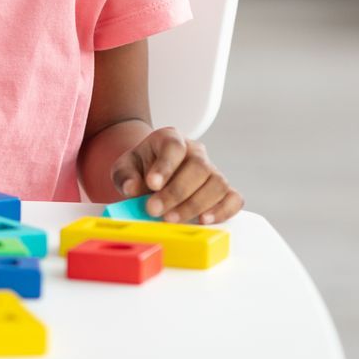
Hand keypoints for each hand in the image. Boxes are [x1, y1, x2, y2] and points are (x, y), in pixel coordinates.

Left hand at [110, 126, 243, 223]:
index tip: (151, 185)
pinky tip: (204, 220)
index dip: (165, 166)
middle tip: (155, 210)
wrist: (153, 176)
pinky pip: (234, 199)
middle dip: (176, 192)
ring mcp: (213, 170)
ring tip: (172, 219)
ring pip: (217, 183)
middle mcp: (196, 151)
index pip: (174, 146)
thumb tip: (132, 188)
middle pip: (198, 166)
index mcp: (171, 138)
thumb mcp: (125, 168)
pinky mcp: (225, 190)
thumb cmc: (140, 170)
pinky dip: (222, 211)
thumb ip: (126, 176)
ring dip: (195, 205)